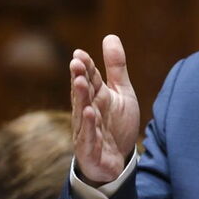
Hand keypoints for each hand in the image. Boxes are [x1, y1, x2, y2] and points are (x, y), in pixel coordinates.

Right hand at [70, 35, 139, 185]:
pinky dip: (89, 125)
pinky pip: (89, 136)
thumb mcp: (121, 93)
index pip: (89, 79)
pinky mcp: (90, 150)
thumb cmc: (116, 126)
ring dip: (81, 97)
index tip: (80, 54)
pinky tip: (90, 112)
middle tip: (76, 63)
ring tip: (80, 81)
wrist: (119, 162)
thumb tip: (110, 36)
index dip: (85, 67)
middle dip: (79, 78)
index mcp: (95, 97)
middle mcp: (88, 112)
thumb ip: (116, 67)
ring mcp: (87, 131)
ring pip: (83, 112)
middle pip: (83, 93)